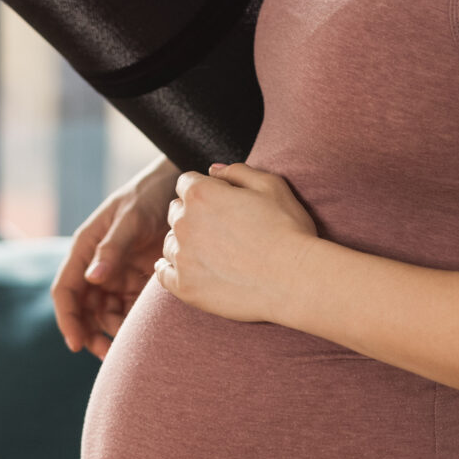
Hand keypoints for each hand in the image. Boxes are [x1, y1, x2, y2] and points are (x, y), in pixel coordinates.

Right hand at [51, 157, 174, 358]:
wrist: (178, 187)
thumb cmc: (149, 195)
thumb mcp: (130, 218)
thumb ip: (112, 247)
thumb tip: (94, 279)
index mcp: (85, 249)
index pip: (65, 290)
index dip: (67, 319)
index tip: (76, 344)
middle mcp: (97, 265)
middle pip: (84, 310)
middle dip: (90, 334)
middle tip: (107, 355)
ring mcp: (117, 275)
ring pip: (106, 315)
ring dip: (113, 333)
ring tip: (129, 346)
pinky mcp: (138, 281)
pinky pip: (130, 310)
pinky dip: (133, 324)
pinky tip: (144, 334)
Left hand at [154, 163, 319, 324]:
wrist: (295, 280)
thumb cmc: (288, 230)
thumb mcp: (271, 186)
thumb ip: (237, 171)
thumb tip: (213, 171)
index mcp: (201, 194)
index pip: (186, 183)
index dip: (204, 190)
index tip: (220, 204)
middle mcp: (184, 223)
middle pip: (176, 212)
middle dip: (192, 216)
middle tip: (219, 230)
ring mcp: (182, 257)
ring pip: (170, 243)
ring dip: (185, 244)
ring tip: (213, 254)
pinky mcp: (184, 287)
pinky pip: (163, 275)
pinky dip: (172, 271)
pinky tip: (187, 271)